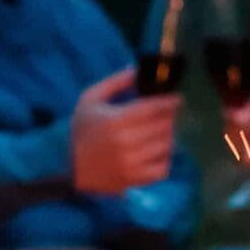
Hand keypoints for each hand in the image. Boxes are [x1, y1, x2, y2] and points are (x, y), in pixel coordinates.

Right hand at [71, 68, 181, 194]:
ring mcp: (132, 163)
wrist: (73, 169)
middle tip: (169, 114)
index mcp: (116, 120)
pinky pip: (163, 169)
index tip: (177, 99)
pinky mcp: (136, 179)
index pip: (152, 108)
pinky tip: (159, 152)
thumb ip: (115, 83)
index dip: (168, 102)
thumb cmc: (83, 131)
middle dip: (169, 118)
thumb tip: (138, 70)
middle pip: (162, 126)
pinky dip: (166, 159)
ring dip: (168, 136)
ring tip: (163, 132)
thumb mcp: (91, 99)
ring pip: (165, 146)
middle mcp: (126, 142)